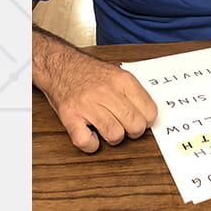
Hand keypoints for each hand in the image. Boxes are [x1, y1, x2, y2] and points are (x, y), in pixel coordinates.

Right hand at [35, 40, 157, 152]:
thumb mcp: (118, 74)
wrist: (60, 66)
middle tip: (125, 126)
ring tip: (107, 128)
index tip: (140, 120)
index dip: (147, 121)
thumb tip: (149, 115)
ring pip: (115, 135)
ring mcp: (87, 104)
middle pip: (135, 126)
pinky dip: (90, 144)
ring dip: (113, 138)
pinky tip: (90, 133)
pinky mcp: (70, 116)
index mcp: (122, 80)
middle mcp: (106, 92)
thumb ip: (134, 92)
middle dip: (133, 132)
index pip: (150, 112)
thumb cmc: (90, 73)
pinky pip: (86, 142)